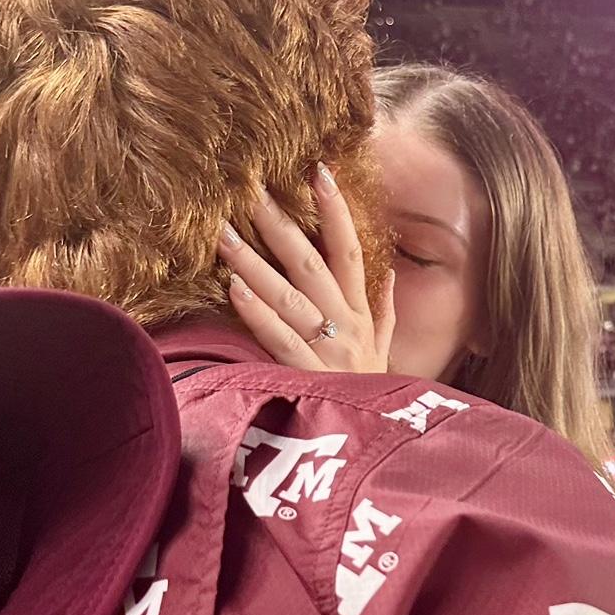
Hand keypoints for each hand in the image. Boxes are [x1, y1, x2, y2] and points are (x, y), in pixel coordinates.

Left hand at [218, 164, 393, 374]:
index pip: (350, 251)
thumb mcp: (386, 353)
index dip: (336, 211)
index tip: (318, 171)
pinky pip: (279, 339)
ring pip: (289, 297)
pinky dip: (258, 313)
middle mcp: (346, 325)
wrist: (375, 443)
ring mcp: (327, 349)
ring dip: (255, 263)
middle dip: (281, 225)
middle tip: (249, 191)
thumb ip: (386, 312)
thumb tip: (390, 273)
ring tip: (224, 233)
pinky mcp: (306, 375)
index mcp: (362, 314)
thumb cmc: (373, 394)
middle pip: (311, 265)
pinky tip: (234, 288)